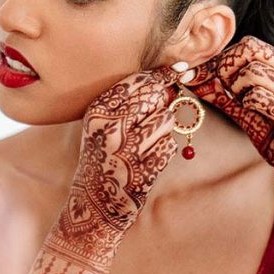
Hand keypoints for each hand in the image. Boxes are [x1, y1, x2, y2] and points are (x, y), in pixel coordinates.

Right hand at [67, 66, 182, 238]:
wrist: (94, 203)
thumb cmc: (103, 157)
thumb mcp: (104, 125)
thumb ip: (130, 102)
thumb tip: (169, 78)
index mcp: (97, 113)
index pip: (137, 81)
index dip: (160, 75)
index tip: (178, 70)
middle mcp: (110, 128)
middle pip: (154, 95)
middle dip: (159, 103)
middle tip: (148, 119)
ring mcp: (127, 150)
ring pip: (167, 119)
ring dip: (162, 129)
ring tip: (144, 145)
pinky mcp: (143, 171)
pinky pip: (170, 145)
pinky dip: (163, 151)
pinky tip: (146, 161)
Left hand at [186, 36, 273, 216]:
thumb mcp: (245, 108)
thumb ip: (219, 91)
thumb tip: (186, 75)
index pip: (247, 45)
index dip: (220, 61)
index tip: (205, 80)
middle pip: (249, 49)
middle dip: (227, 71)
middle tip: (229, 94)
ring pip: (252, 72)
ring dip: (237, 92)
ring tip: (245, 107)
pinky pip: (258, 98)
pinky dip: (247, 106)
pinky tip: (255, 117)